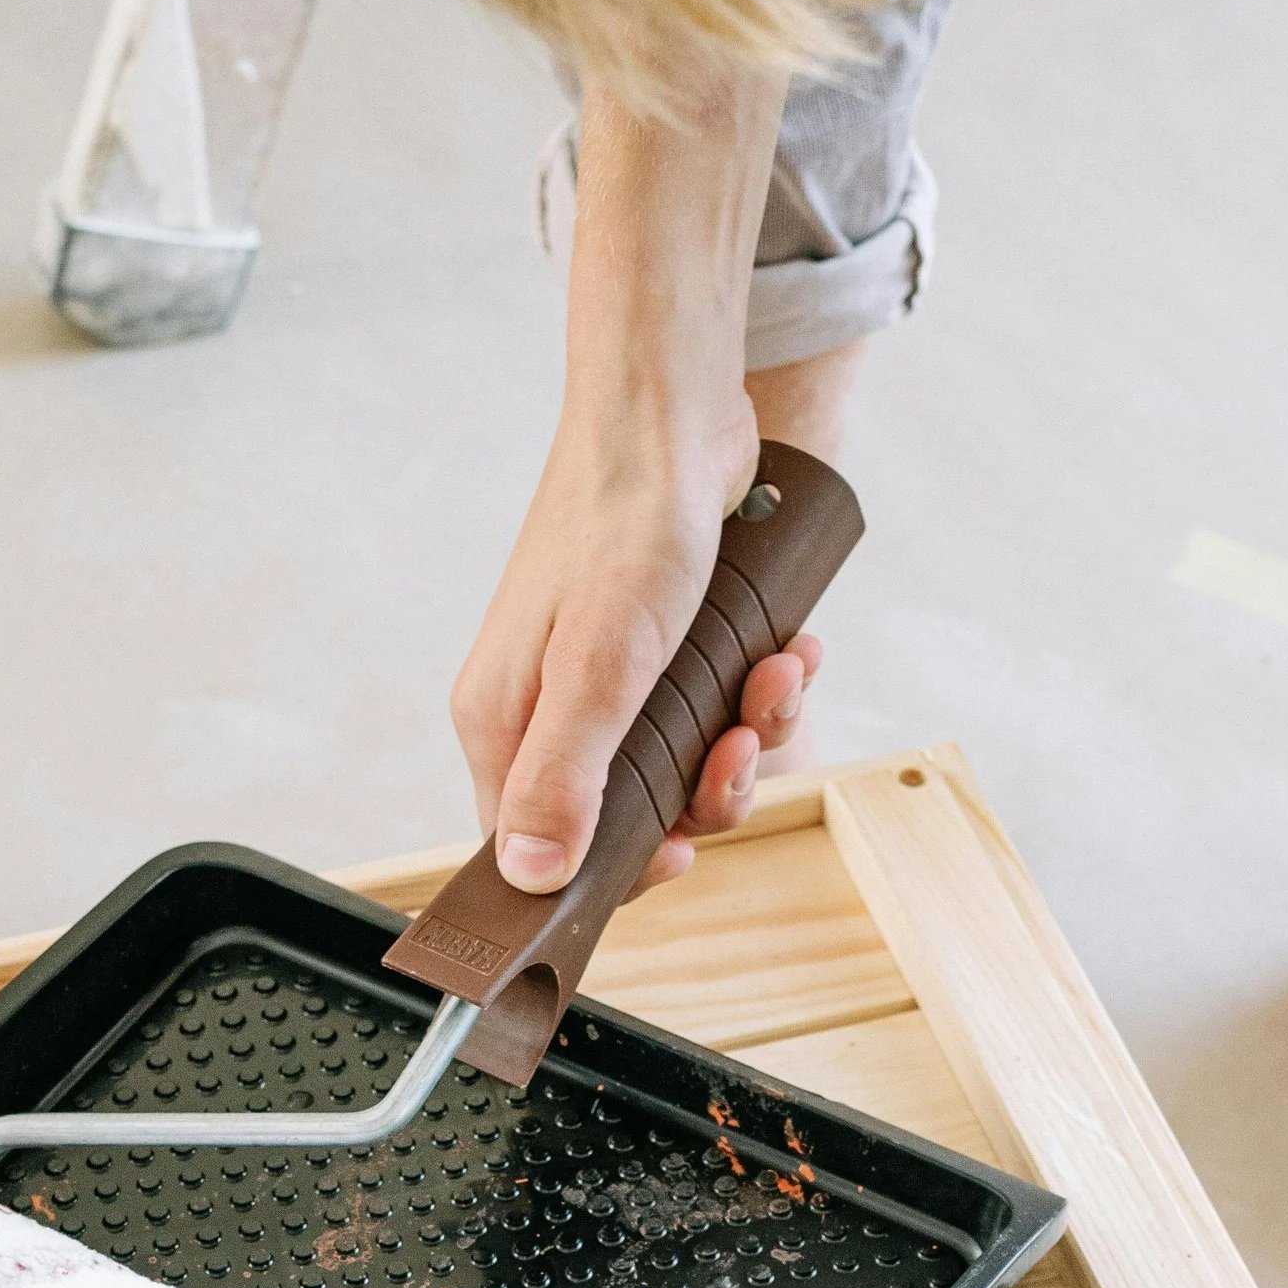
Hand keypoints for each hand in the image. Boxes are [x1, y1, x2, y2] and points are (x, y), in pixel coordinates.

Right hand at [451, 409, 822, 894]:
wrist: (672, 409)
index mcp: (504, 723)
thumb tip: (530, 877)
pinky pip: (709, 707)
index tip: (677, 852)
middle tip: (734, 749)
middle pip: (623, 815)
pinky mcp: (652, 648)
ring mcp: (599, 679)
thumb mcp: (599, 670)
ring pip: (679, 761)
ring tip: (772, 676)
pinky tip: (783, 649)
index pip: (533, 850)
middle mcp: (543, 709)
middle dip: (702, 791)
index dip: (611, 868)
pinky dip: (754, 687)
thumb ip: (563, 779)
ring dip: (744, 733)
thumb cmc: (626, 522)